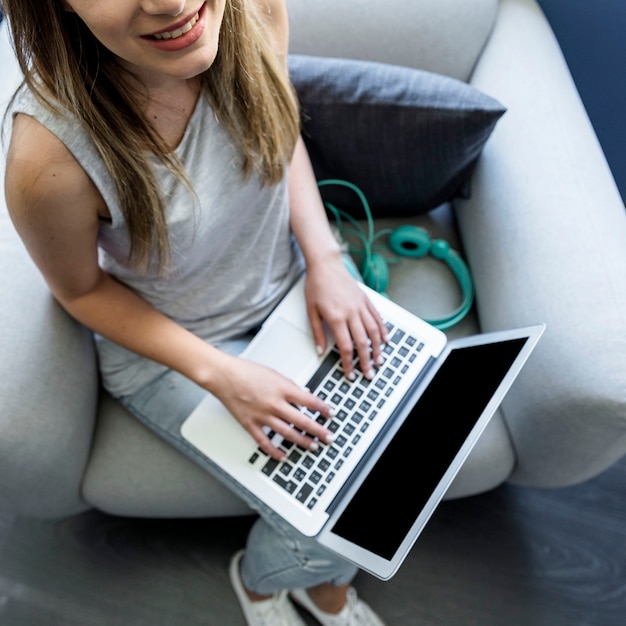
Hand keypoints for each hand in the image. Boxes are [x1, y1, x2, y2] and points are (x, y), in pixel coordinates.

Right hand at [211, 355, 335, 459]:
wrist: (223, 375)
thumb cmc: (245, 370)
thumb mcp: (274, 373)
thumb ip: (288, 386)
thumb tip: (302, 395)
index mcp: (282, 388)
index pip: (309, 401)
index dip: (323, 408)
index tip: (332, 414)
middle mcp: (274, 403)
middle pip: (301, 420)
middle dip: (318, 430)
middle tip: (329, 438)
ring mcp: (262, 415)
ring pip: (287, 433)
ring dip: (302, 441)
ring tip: (312, 446)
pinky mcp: (249, 424)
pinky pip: (264, 441)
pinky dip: (274, 451)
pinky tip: (283, 456)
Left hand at [304, 257, 388, 380]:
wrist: (326, 264)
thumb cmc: (316, 285)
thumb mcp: (311, 311)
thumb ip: (317, 332)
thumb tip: (320, 351)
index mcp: (336, 317)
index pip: (345, 346)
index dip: (348, 363)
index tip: (350, 373)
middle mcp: (351, 312)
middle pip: (362, 342)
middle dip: (366, 361)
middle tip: (368, 374)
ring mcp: (360, 306)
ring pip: (373, 331)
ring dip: (377, 348)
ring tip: (379, 360)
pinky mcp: (366, 300)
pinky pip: (377, 317)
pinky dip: (382, 330)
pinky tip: (384, 340)